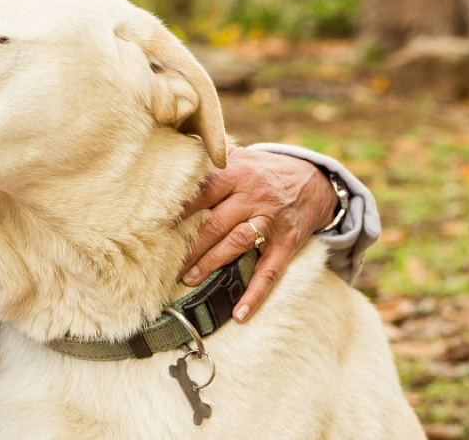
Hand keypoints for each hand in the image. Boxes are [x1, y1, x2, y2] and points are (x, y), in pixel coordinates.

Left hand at [176, 146, 336, 321]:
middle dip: (189, 246)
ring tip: (188, 279)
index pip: (202, 192)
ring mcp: (271, 221)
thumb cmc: (263, 171)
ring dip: (211, 264)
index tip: (154, 224)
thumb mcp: (239, 156)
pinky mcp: (287, 243)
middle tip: (164, 263)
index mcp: (236, 174)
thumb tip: (170, 155)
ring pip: (237, 244)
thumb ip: (209, 158)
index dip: (178, 209)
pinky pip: (270, 271)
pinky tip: (240, 313)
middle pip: (215, 223)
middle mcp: (253, 197)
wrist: (314, 180)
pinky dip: (255, 293)